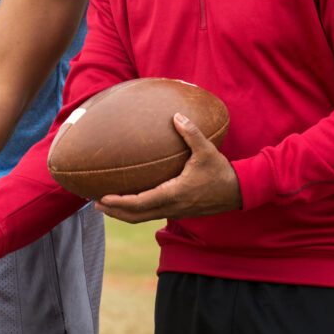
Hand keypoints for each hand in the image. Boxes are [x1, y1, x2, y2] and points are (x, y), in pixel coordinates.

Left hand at [95, 112, 242, 222]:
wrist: (238, 192)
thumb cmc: (220, 171)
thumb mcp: (207, 151)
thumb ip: (191, 133)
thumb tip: (176, 115)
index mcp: (173, 194)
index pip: (140, 203)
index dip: (120, 203)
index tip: (103, 198)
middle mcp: (171, 207)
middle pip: (136, 216)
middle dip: (115, 212)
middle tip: (95, 204)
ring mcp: (175, 211)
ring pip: (143, 218)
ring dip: (124, 214)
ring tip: (107, 205)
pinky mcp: (178, 211)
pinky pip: (152, 214)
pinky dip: (137, 211)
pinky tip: (131, 202)